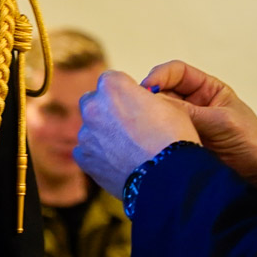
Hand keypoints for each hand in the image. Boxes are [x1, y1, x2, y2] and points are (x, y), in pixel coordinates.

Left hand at [74, 70, 198, 192]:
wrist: (168, 177)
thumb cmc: (173, 138)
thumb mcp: (167, 104)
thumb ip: (144, 98)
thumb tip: (138, 102)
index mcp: (112, 85)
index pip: (111, 80)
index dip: (125, 92)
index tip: (135, 104)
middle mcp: (93, 106)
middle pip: (94, 102)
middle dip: (107, 110)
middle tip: (128, 126)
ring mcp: (85, 133)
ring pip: (91, 129)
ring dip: (104, 135)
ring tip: (129, 150)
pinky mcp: (83, 158)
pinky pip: (87, 152)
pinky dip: (99, 156)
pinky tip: (119, 163)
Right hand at [142, 61, 256, 202]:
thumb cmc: (252, 143)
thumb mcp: (222, 122)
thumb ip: (190, 112)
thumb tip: (155, 103)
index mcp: (207, 89)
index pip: (176, 73)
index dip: (159, 76)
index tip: (147, 89)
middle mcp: (193, 104)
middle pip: (162, 92)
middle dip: (150, 98)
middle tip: (140, 109)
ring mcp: (185, 124)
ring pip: (158, 115)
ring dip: (149, 119)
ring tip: (142, 127)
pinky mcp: (179, 144)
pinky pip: (160, 136)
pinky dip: (152, 137)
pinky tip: (147, 141)